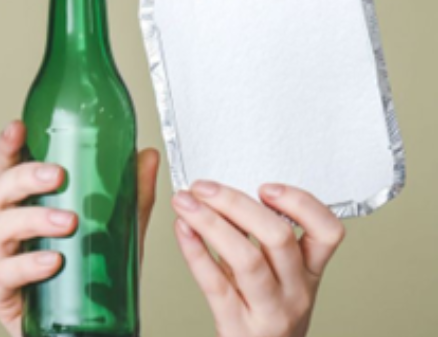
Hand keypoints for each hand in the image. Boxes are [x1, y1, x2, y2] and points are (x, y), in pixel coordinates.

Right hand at [0, 121, 159, 335]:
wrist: (88, 332)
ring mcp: (6, 260)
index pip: (13, 169)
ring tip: (68, 221)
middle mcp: (12, 230)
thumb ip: (131, 196)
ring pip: (1, 229)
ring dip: (33, 219)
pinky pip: (6, 276)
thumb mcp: (118, 233)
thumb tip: (146, 157)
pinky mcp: (6, 295)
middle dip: (24, 177)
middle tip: (57, 175)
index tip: (20, 127)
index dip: (10, 146)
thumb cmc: (91, 282)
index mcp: (30, 207)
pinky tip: (53, 261)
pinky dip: (29, 265)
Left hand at [173, 181, 344, 336]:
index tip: (266, 187)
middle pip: (279, 238)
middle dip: (237, 204)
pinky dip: (195, 252)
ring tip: (185, 203)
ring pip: (247, 260)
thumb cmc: (264, 317)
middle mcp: (295, 293)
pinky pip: (215, 284)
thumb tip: (225, 196)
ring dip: (211, 223)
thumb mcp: (278, 280)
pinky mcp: (237, 326)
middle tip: (205, 187)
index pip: (328, 233)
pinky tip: (182, 230)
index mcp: (309, 274)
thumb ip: (262, 243)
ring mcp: (268, 312)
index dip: (301, 204)